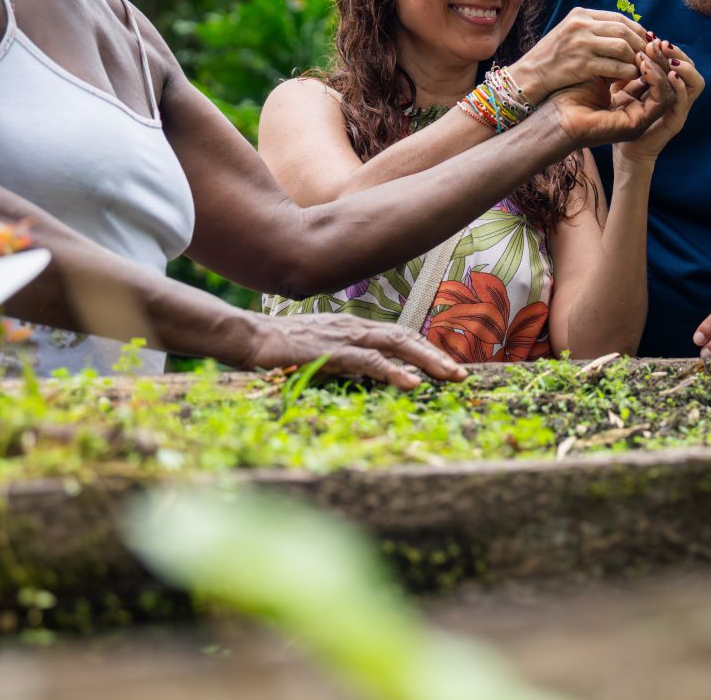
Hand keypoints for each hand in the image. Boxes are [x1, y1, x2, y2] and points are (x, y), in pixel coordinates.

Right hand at [243, 313, 466, 389]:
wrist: (248, 337)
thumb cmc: (277, 348)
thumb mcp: (316, 353)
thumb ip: (340, 360)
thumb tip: (359, 375)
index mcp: (352, 328)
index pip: (397, 336)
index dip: (424, 349)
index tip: (446, 365)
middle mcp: (354, 328)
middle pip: (405, 337)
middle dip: (436, 355)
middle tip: (461, 374)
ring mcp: (344, 337)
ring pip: (396, 345)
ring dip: (426, 361)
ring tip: (450, 376)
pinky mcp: (332, 351)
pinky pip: (370, 361)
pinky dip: (393, 371)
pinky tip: (411, 383)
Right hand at [507, 9, 646, 101]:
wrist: (528, 76)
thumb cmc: (553, 59)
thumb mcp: (571, 35)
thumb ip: (595, 31)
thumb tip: (629, 36)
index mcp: (580, 14)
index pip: (619, 18)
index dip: (638, 31)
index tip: (646, 43)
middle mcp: (580, 25)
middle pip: (624, 30)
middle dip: (641, 45)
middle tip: (650, 58)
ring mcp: (580, 43)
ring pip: (623, 46)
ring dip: (636, 59)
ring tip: (640, 68)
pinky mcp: (581, 64)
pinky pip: (615, 66)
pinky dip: (627, 72)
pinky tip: (630, 78)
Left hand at [541, 47, 674, 148]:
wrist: (556, 120)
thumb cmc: (570, 97)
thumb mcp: (599, 73)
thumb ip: (616, 63)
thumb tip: (630, 40)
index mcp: (633, 101)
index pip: (656, 77)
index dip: (655, 56)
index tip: (650, 38)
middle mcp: (640, 110)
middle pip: (668, 83)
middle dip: (661, 59)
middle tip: (654, 40)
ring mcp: (641, 119)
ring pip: (669, 90)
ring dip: (660, 67)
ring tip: (649, 49)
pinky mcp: (638, 124)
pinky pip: (660, 99)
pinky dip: (656, 80)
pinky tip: (644, 64)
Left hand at [617, 39, 703, 164]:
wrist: (614, 146)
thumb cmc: (614, 115)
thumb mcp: (619, 84)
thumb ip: (626, 67)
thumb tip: (624, 42)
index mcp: (666, 86)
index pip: (676, 60)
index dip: (667, 48)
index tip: (650, 35)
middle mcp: (676, 96)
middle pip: (690, 67)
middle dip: (676, 52)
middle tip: (658, 43)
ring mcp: (678, 109)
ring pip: (695, 82)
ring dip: (682, 66)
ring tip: (665, 57)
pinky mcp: (675, 122)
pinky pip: (683, 101)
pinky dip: (678, 86)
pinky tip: (668, 75)